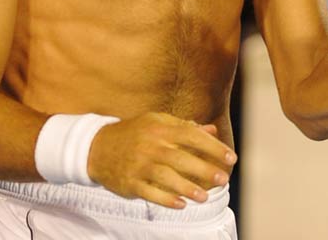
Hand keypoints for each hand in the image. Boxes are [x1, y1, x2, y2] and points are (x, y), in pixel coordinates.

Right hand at [87, 112, 237, 208]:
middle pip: (182, 158)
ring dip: (188, 188)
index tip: (231, 157)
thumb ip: (185, 127)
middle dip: (205, 169)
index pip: (193, 136)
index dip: (214, 147)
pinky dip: (166, 199)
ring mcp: (140, 165)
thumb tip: (212, 131)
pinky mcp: (130, 182)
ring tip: (205, 196)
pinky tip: (181, 204)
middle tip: (224, 178)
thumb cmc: (134, 133)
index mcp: (161, 129)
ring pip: (167, 178)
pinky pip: (150, 193)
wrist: (96, 147)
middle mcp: (151, 146)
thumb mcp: (158, 123)